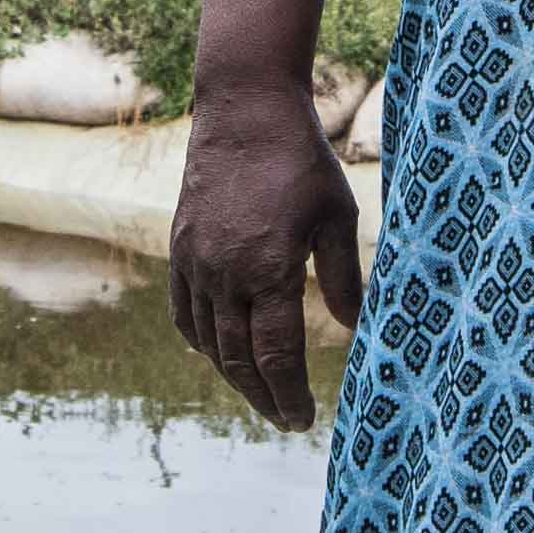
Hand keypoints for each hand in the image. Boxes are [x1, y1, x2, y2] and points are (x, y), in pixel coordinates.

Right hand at [174, 80, 370, 429]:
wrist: (244, 112)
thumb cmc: (301, 161)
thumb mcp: (337, 217)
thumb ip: (343, 278)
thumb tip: (353, 329)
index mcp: (269, 271)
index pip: (275, 356)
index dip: (289, 395)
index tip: (303, 420)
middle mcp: (225, 275)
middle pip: (239, 360)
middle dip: (264, 397)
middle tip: (286, 420)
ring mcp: (196, 263)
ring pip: (209, 342)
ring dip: (234, 376)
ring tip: (260, 393)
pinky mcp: (180, 249)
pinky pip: (185, 312)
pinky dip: (201, 342)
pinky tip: (219, 353)